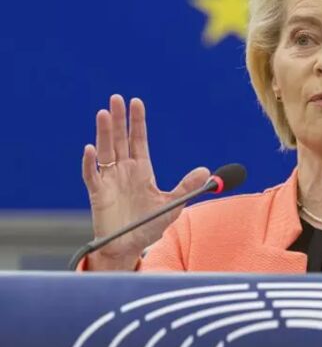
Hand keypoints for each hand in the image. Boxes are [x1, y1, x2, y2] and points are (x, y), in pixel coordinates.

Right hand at [82, 95, 209, 269]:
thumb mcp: (172, 205)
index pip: (139, 140)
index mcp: (142, 170)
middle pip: (120, 140)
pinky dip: (90, 163)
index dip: (137, 122)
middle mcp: (124, 171)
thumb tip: (205, 171)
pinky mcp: (98, 195)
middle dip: (118, 119)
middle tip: (116, 98)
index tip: (136, 102)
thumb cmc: (149, 225)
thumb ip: (186, 187)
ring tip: (103, 113)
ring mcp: (110, 181)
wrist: (129, 248)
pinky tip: (91, 149)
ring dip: (103, 133)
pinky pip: (92, 176)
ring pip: (105, 151)